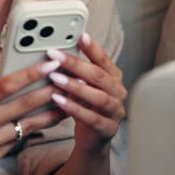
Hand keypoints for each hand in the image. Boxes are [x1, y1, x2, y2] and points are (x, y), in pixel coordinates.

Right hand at [0, 45, 67, 174]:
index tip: (50, 64)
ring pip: (29, 125)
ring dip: (51, 113)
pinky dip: (35, 128)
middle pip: (24, 105)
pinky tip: (48, 119)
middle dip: (50, 91)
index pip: (8, 85)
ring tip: (68, 101)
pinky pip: (20, 139)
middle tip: (68, 80)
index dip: (31, 73)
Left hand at [46, 33, 125, 154]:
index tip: (80, 36)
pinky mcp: (108, 129)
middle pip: (99, 76)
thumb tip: (58, 53)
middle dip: (76, 64)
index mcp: (114, 78)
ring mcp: (116, 111)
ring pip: (98, 97)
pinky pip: (92, 118)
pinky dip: (75, 108)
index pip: (104, 60)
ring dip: (75, 86)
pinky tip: (59, 100)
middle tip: (55, 56)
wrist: (93, 139)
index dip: (92, 48)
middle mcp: (118, 92)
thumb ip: (76, 72)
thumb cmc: (86, 107)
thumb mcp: (82, 86)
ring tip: (55, 78)